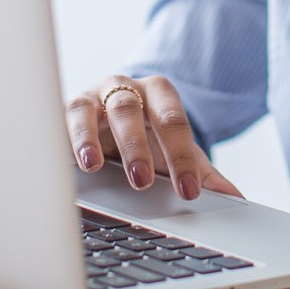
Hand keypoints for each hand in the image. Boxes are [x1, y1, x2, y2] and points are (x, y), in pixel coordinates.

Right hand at [64, 75, 242, 200]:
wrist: (114, 122)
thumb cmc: (149, 138)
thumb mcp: (176, 153)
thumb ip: (202, 174)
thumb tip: (236, 200)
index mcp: (159, 93)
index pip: (172, 120)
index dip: (181, 156)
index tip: (188, 192)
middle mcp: (122, 88)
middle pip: (128, 108)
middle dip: (135, 145)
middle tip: (140, 181)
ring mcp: (89, 97)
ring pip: (85, 108)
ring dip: (87, 137)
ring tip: (91, 165)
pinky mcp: (60, 111)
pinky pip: (53, 120)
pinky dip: (55, 140)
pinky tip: (56, 162)